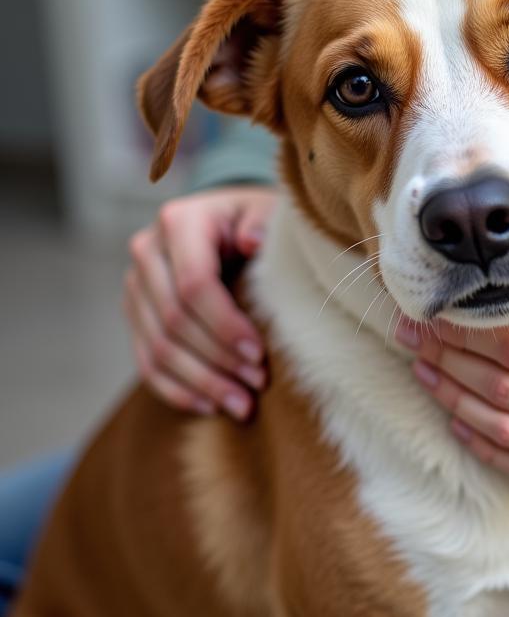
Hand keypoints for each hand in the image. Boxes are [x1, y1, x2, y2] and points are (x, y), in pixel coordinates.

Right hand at [123, 185, 276, 418]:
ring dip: (202, 383)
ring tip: (243, 405)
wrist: (228, 220)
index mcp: (179, 221)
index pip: (194, 284)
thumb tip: (252, 241)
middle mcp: (147, 251)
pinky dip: (178, 389)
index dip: (225, 325)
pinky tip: (210, 406)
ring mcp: (135, 285)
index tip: (259, 355)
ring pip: (158, 348)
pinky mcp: (135, 313)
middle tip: (258, 384)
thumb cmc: (255, 218)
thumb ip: (262, 222)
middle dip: (219, 360)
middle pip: (174, 321)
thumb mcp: (266, 210)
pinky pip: (146, 362)